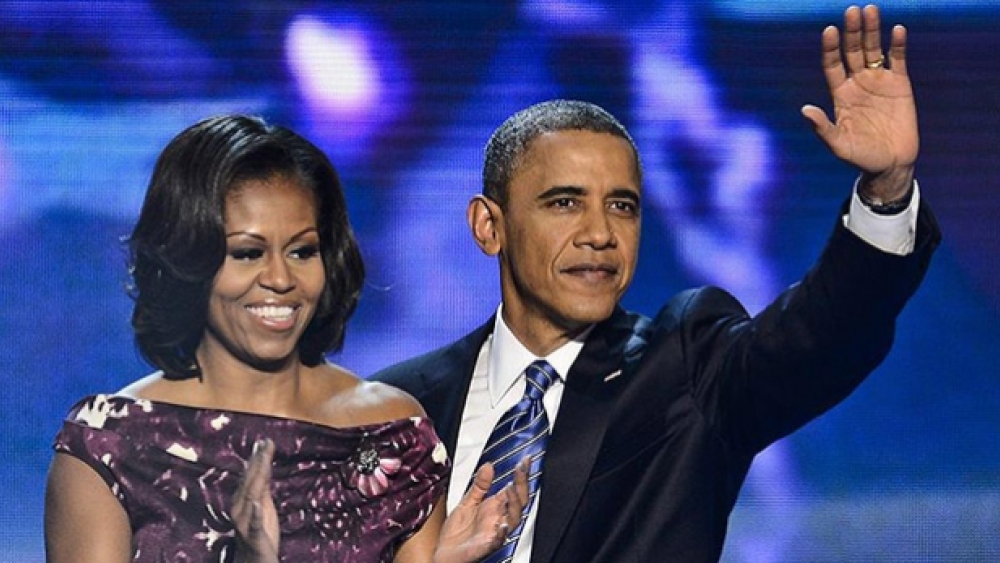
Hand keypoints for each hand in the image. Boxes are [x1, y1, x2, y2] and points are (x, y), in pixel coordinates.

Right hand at [232, 439, 279, 562]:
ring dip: (256, 480)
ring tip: (263, 462)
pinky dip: (255, 513)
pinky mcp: (254, 538)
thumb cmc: (258, 533)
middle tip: (265, 444)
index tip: (264, 441)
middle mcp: (240, 510)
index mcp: (243, 501)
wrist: (253, 561)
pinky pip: (254, 525)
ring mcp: (245, 524)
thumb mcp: (263, 505)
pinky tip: (257, 502)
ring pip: (251, 498)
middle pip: (250, 483)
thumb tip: (264, 463)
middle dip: (257, 463)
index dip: (257, 459)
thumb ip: (262, 485)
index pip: (250, 476)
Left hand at [432, 459, 529, 562]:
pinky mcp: (486, 546)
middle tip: (520, 470)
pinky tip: (502, 525)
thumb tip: (488, 465)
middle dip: (521, 485)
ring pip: (513, 519)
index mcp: (495, 508)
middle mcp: (498, 519)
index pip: (513, 489)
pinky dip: (501, 532)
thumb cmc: (457, 534)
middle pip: (518, 502)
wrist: (444, 555)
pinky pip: (498, 540)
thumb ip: (479, 485)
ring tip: (511, 490)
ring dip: (514, 505)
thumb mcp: (468, 503)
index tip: (526, 460)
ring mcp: (494, 532)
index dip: (521, 475)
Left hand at [801, 4, 916, 200]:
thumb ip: (822, 128)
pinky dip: (897, 45)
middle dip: (851, 32)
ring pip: (874, 50)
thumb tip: (804, 110)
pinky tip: (897, 30)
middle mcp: (857, 83)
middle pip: (852, 51)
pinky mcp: (900, 84)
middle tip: (851, 11)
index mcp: (840, 94)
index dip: (830, 48)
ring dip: (872, 30)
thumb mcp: (838, 145)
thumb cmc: (860, 157)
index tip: (829, 30)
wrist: (891, 164)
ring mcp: (879, 81)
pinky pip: (898, 59)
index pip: (832, 64)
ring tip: (870, 10)